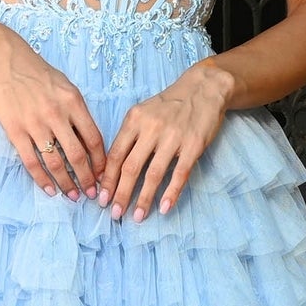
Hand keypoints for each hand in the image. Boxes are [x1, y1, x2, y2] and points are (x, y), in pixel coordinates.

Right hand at [0, 34, 105, 199]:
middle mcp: (56, 115)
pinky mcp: (16, 131)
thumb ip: (80, 114)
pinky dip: (42, 179)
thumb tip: (92, 144)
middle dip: (87, 178)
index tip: (104, 176)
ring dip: (66, 183)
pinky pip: (31, 161)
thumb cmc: (41, 76)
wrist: (8, 64)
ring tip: (72, 195)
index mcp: (73, 103)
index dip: (100, 162)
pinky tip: (49, 189)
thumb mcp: (68, 88)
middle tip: (91, 194)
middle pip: (76, 155)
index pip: (93, 139)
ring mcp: (35, 125)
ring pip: (55, 162)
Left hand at [98, 57, 235, 219]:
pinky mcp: (193, 145)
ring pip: (153, 174)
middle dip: (120, 194)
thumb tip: (111, 169)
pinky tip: (164, 208)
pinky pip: (180, 174)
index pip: (115, 155)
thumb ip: (128, 137)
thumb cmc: (168, 105)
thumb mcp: (142, 112)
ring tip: (137, 216)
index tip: (101, 199)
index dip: (107, 180)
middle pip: (130, 167)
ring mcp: (173, 138)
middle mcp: (151, 129)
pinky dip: (171, 193)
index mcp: (134, 120)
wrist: (203, 88)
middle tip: (115, 214)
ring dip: (144, 198)